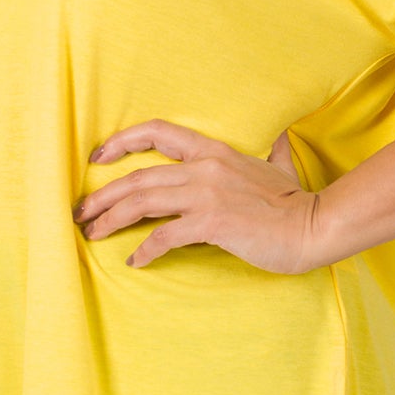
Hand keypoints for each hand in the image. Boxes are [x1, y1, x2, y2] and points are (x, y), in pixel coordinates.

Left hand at [73, 118, 322, 274]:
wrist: (313, 226)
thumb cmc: (294, 202)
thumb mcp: (278, 165)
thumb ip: (270, 151)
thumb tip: (278, 137)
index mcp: (213, 150)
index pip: (158, 133)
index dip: (122, 142)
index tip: (97, 157)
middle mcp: (204, 167)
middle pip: (137, 176)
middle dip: (102, 195)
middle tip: (81, 212)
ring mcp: (206, 194)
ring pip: (142, 202)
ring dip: (110, 218)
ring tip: (92, 233)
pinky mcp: (211, 223)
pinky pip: (164, 236)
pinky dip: (145, 249)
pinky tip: (134, 261)